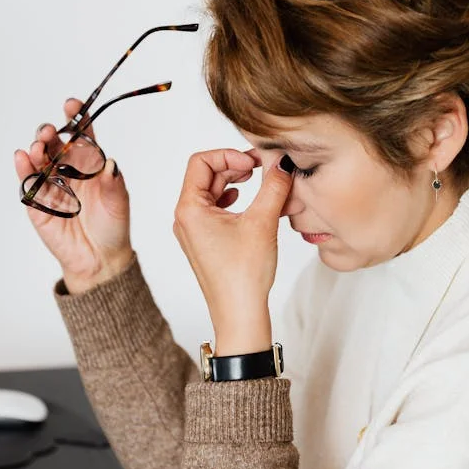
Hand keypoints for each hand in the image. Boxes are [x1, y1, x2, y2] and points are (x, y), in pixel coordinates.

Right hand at [14, 98, 133, 292]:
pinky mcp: (38, 203)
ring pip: (39, 159)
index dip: (76, 118)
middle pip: (55, 143)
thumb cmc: (113, 226)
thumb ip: (114, 182)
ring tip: (38, 145)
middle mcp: (68, 169)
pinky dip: (24, 169)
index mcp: (89, 163)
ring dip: (36, 148)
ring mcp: (51, 185)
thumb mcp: (119, 202)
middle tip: (51, 131)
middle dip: (50, 133)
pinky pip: (28, 182)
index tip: (72, 104)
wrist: (101, 258)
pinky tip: (22, 157)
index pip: (81, 135)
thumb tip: (110, 163)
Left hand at [172, 148, 293, 341]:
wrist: (239, 314)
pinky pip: (215, 209)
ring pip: (211, 192)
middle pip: (206, 175)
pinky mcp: (205, 241)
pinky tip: (248, 202)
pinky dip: (232, 199)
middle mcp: (185, 218)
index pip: (201, 161)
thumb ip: (273, 186)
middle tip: (263, 168)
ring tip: (259, 182)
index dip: (229, 155)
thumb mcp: (262, 222)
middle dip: (235, 166)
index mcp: (189, 209)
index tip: (254, 164)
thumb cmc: (242, 275)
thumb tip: (283, 163)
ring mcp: (194, 230)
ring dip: (235, 182)